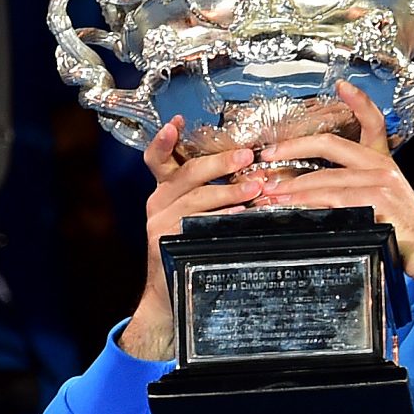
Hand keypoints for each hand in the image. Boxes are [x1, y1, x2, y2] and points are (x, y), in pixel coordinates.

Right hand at [119, 118, 263, 360]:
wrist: (168, 292)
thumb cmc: (189, 246)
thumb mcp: (193, 214)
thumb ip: (208, 191)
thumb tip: (248, 169)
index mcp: (165, 189)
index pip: (157, 158)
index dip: (165, 140)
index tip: (176, 121)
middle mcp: (158, 201)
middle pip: (187, 173)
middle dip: (219, 162)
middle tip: (247, 156)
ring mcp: (159, 222)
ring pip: (196, 198)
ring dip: (229, 191)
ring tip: (256, 187)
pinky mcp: (165, 242)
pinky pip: (197, 225)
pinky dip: (221, 218)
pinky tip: (240, 215)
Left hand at [252, 83, 413, 303]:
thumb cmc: (408, 235)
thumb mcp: (384, 204)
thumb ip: (355, 192)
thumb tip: (315, 194)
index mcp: (384, 163)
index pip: (373, 122)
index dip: (358, 101)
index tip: (341, 86)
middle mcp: (383, 167)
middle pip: (332, 144)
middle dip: (294, 148)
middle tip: (269, 154)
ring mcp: (381, 182)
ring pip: (325, 177)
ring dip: (291, 186)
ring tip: (269, 191)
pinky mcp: (377, 200)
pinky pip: (332, 198)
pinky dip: (307, 202)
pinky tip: (290, 205)